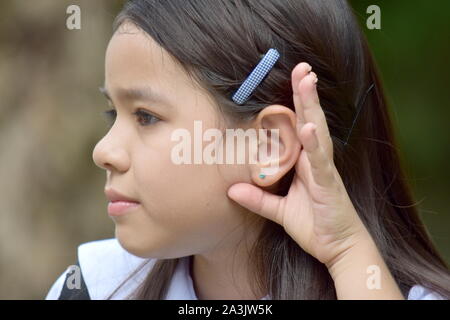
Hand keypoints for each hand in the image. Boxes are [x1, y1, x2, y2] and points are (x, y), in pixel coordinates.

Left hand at [227, 62, 369, 268]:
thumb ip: (257, 199)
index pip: (299, 127)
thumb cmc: (315, 226)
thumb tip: (231, 191)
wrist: (339, 249)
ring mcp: (324, 171)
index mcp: (306, 163)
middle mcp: (317, 161)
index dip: (295, 104)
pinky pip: (321, 162)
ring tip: (306, 81)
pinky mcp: (329, 185)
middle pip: (310, 120)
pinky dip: (315, 144)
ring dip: (312, 106)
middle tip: (301, 67)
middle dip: (305, 93)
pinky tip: (310, 127)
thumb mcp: (279, 212)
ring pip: (318, 132)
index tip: (291, 81)